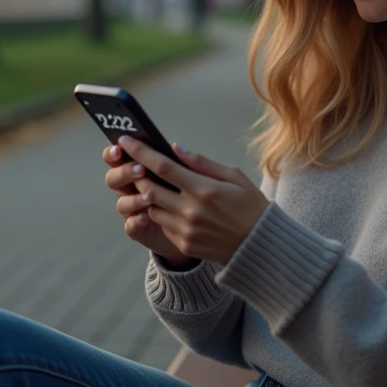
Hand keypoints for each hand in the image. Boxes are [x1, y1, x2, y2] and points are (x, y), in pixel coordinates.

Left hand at [116, 135, 269, 264]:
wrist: (259, 246)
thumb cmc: (250, 205)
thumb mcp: (234, 176)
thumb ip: (203, 163)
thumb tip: (176, 149)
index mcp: (205, 190)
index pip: (164, 167)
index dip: (141, 152)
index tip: (126, 140)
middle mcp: (191, 211)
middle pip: (149, 188)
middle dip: (137, 173)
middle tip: (135, 163)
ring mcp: (186, 230)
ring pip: (151, 207)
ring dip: (148, 194)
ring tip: (156, 184)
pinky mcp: (184, 244)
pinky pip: (162, 224)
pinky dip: (162, 212)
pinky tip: (174, 206)